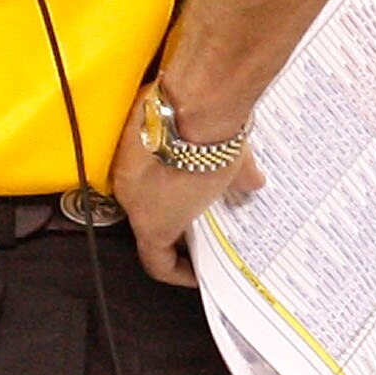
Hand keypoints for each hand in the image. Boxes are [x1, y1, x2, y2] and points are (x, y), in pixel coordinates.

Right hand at [110, 115, 265, 287]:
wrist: (192, 102)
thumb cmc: (212, 150)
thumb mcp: (235, 176)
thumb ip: (241, 185)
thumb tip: (253, 183)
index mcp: (153, 222)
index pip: (157, 263)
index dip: (179, 272)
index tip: (197, 271)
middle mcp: (130, 198)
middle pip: (148, 222)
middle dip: (173, 225)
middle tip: (201, 220)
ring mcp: (122, 166)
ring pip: (142, 189)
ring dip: (163, 190)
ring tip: (192, 177)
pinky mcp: (122, 137)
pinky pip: (138, 158)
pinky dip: (157, 158)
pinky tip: (180, 143)